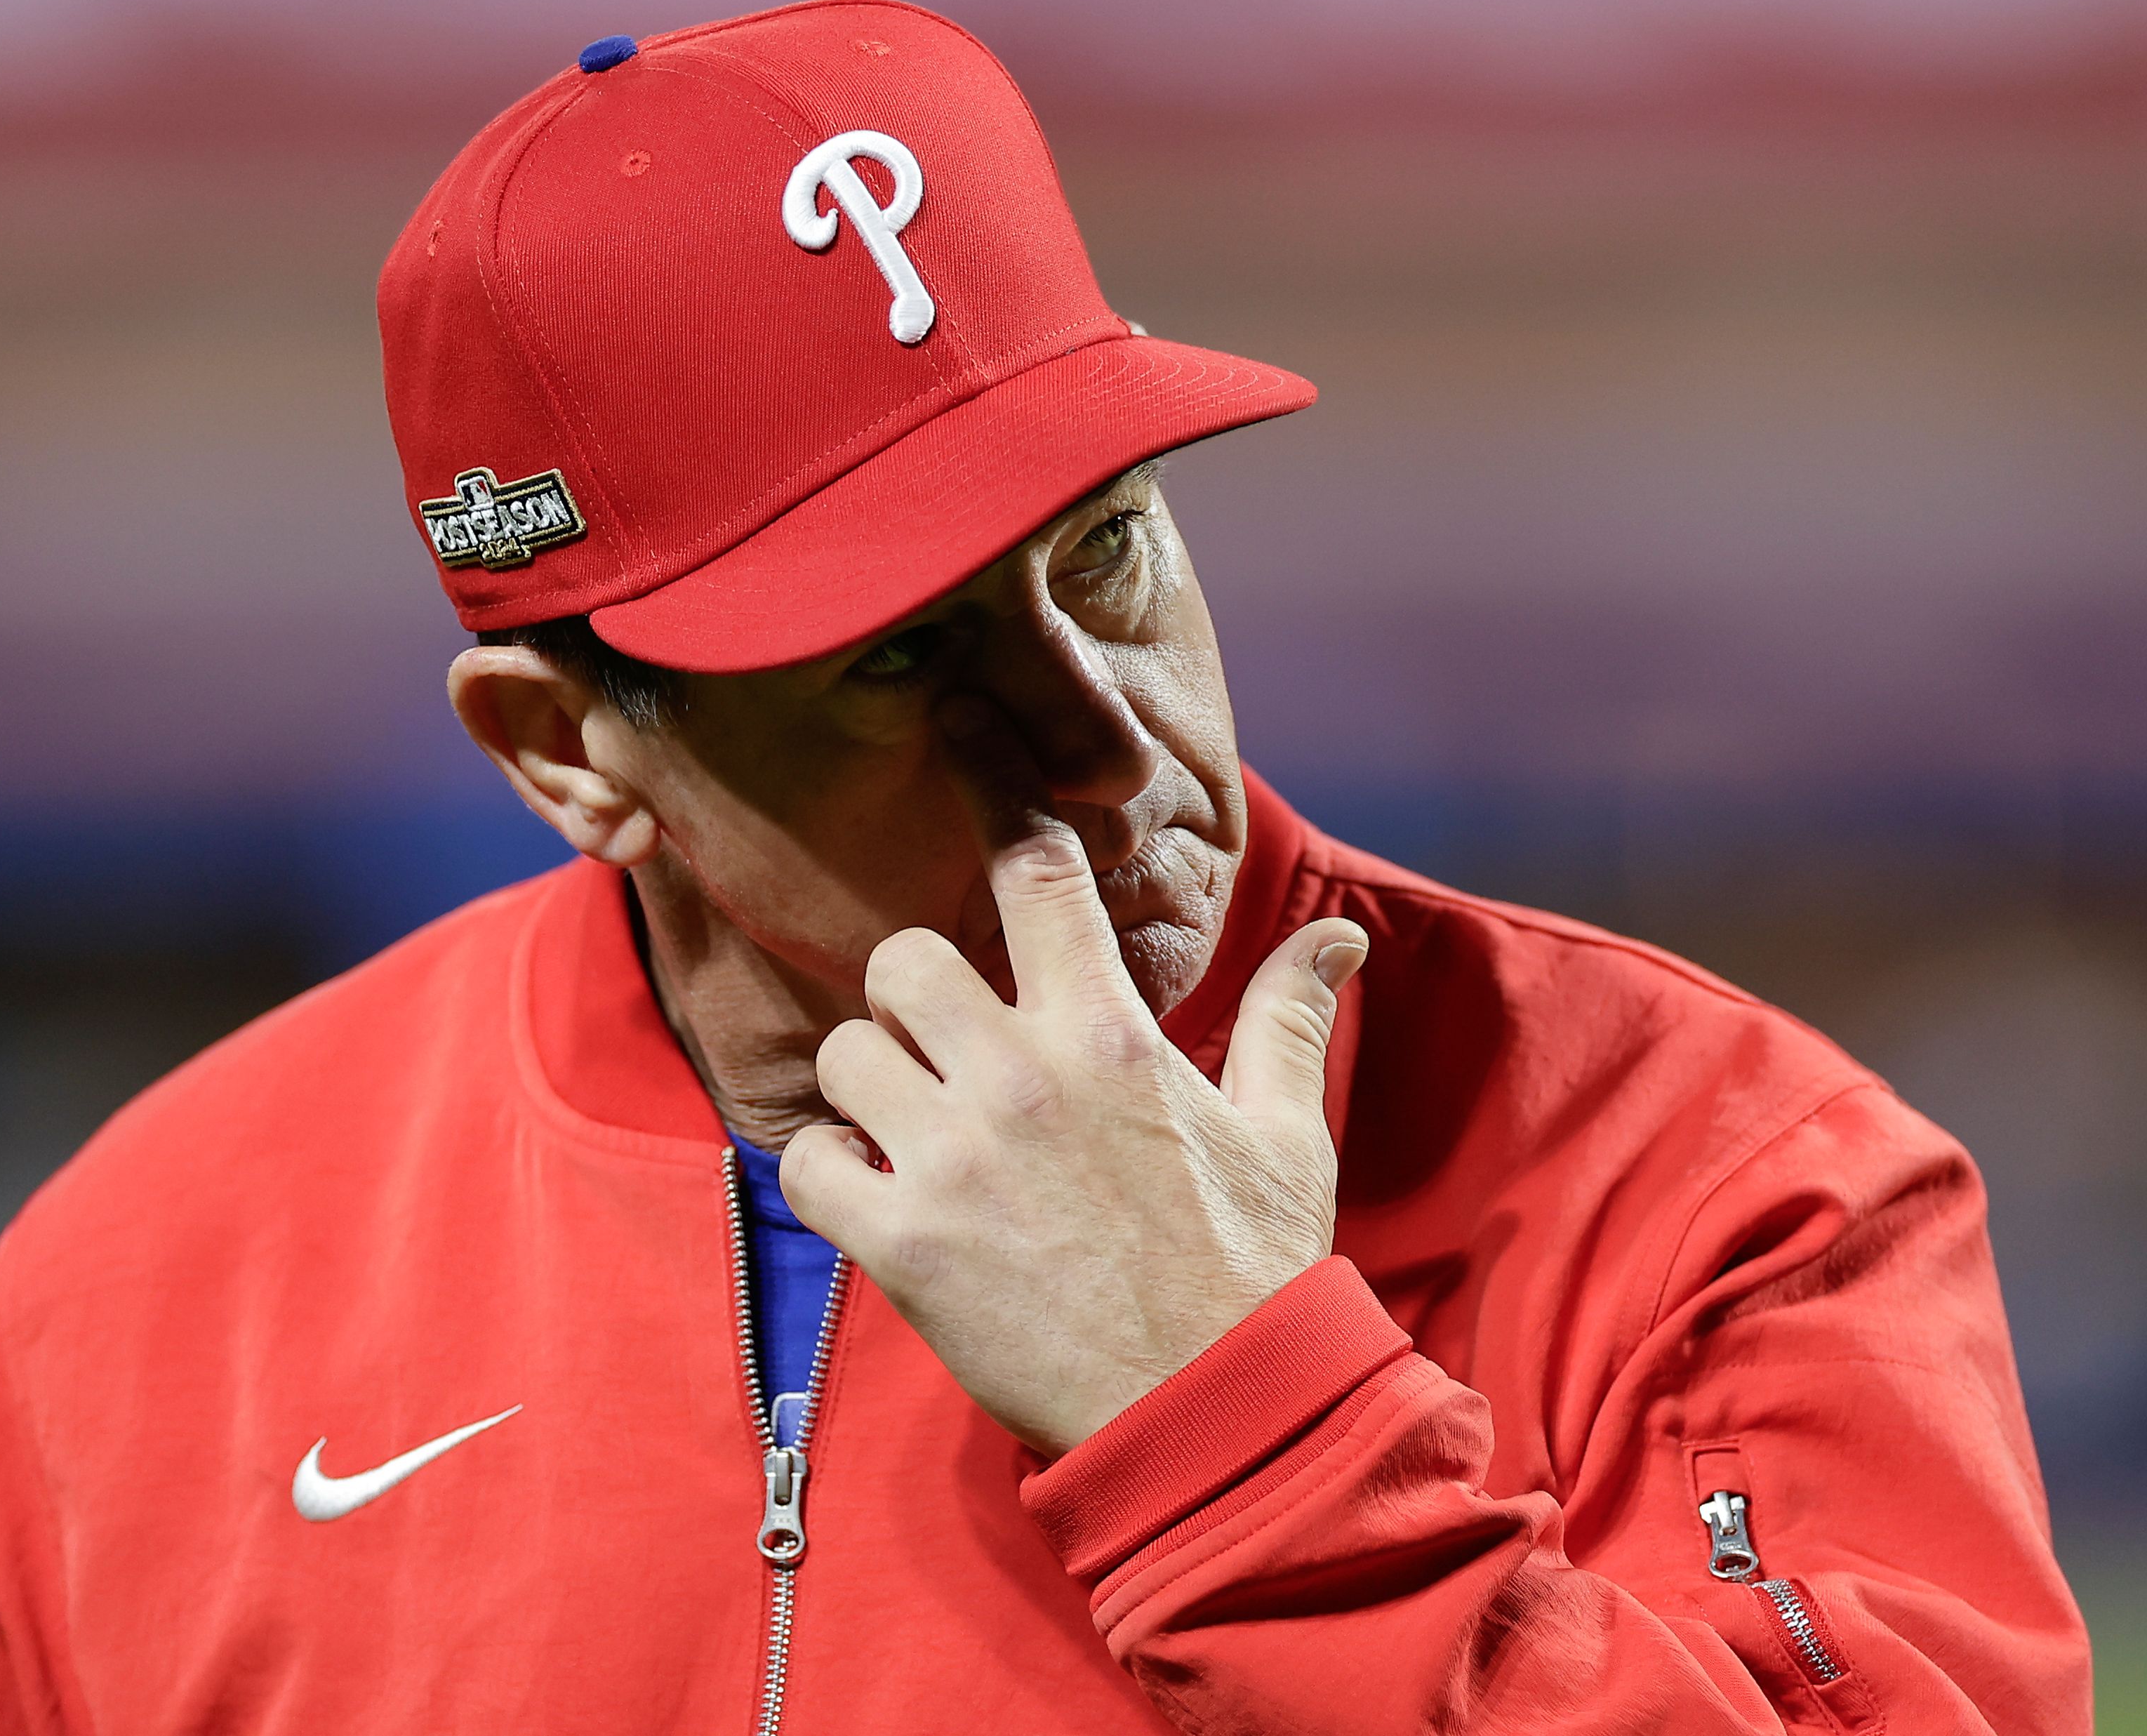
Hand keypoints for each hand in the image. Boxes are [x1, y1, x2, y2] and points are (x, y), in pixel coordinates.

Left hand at [778, 701, 1368, 1456]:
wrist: (1216, 1413)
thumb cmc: (1250, 1269)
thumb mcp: (1284, 1134)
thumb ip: (1287, 1020)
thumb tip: (1338, 939)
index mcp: (1109, 1034)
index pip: (1036, 871)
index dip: (995, 794)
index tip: (959, 734)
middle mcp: (1020, 1077)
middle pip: (903, 957)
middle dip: (914, 990)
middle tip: (943, 1040)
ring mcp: (953, 1160)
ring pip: (846, 1053)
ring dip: (870, 1083)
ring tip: (912, 1126)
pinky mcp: (902, 1246)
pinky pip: (808, 1163)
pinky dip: (827, 1172)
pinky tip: (872, 1193)